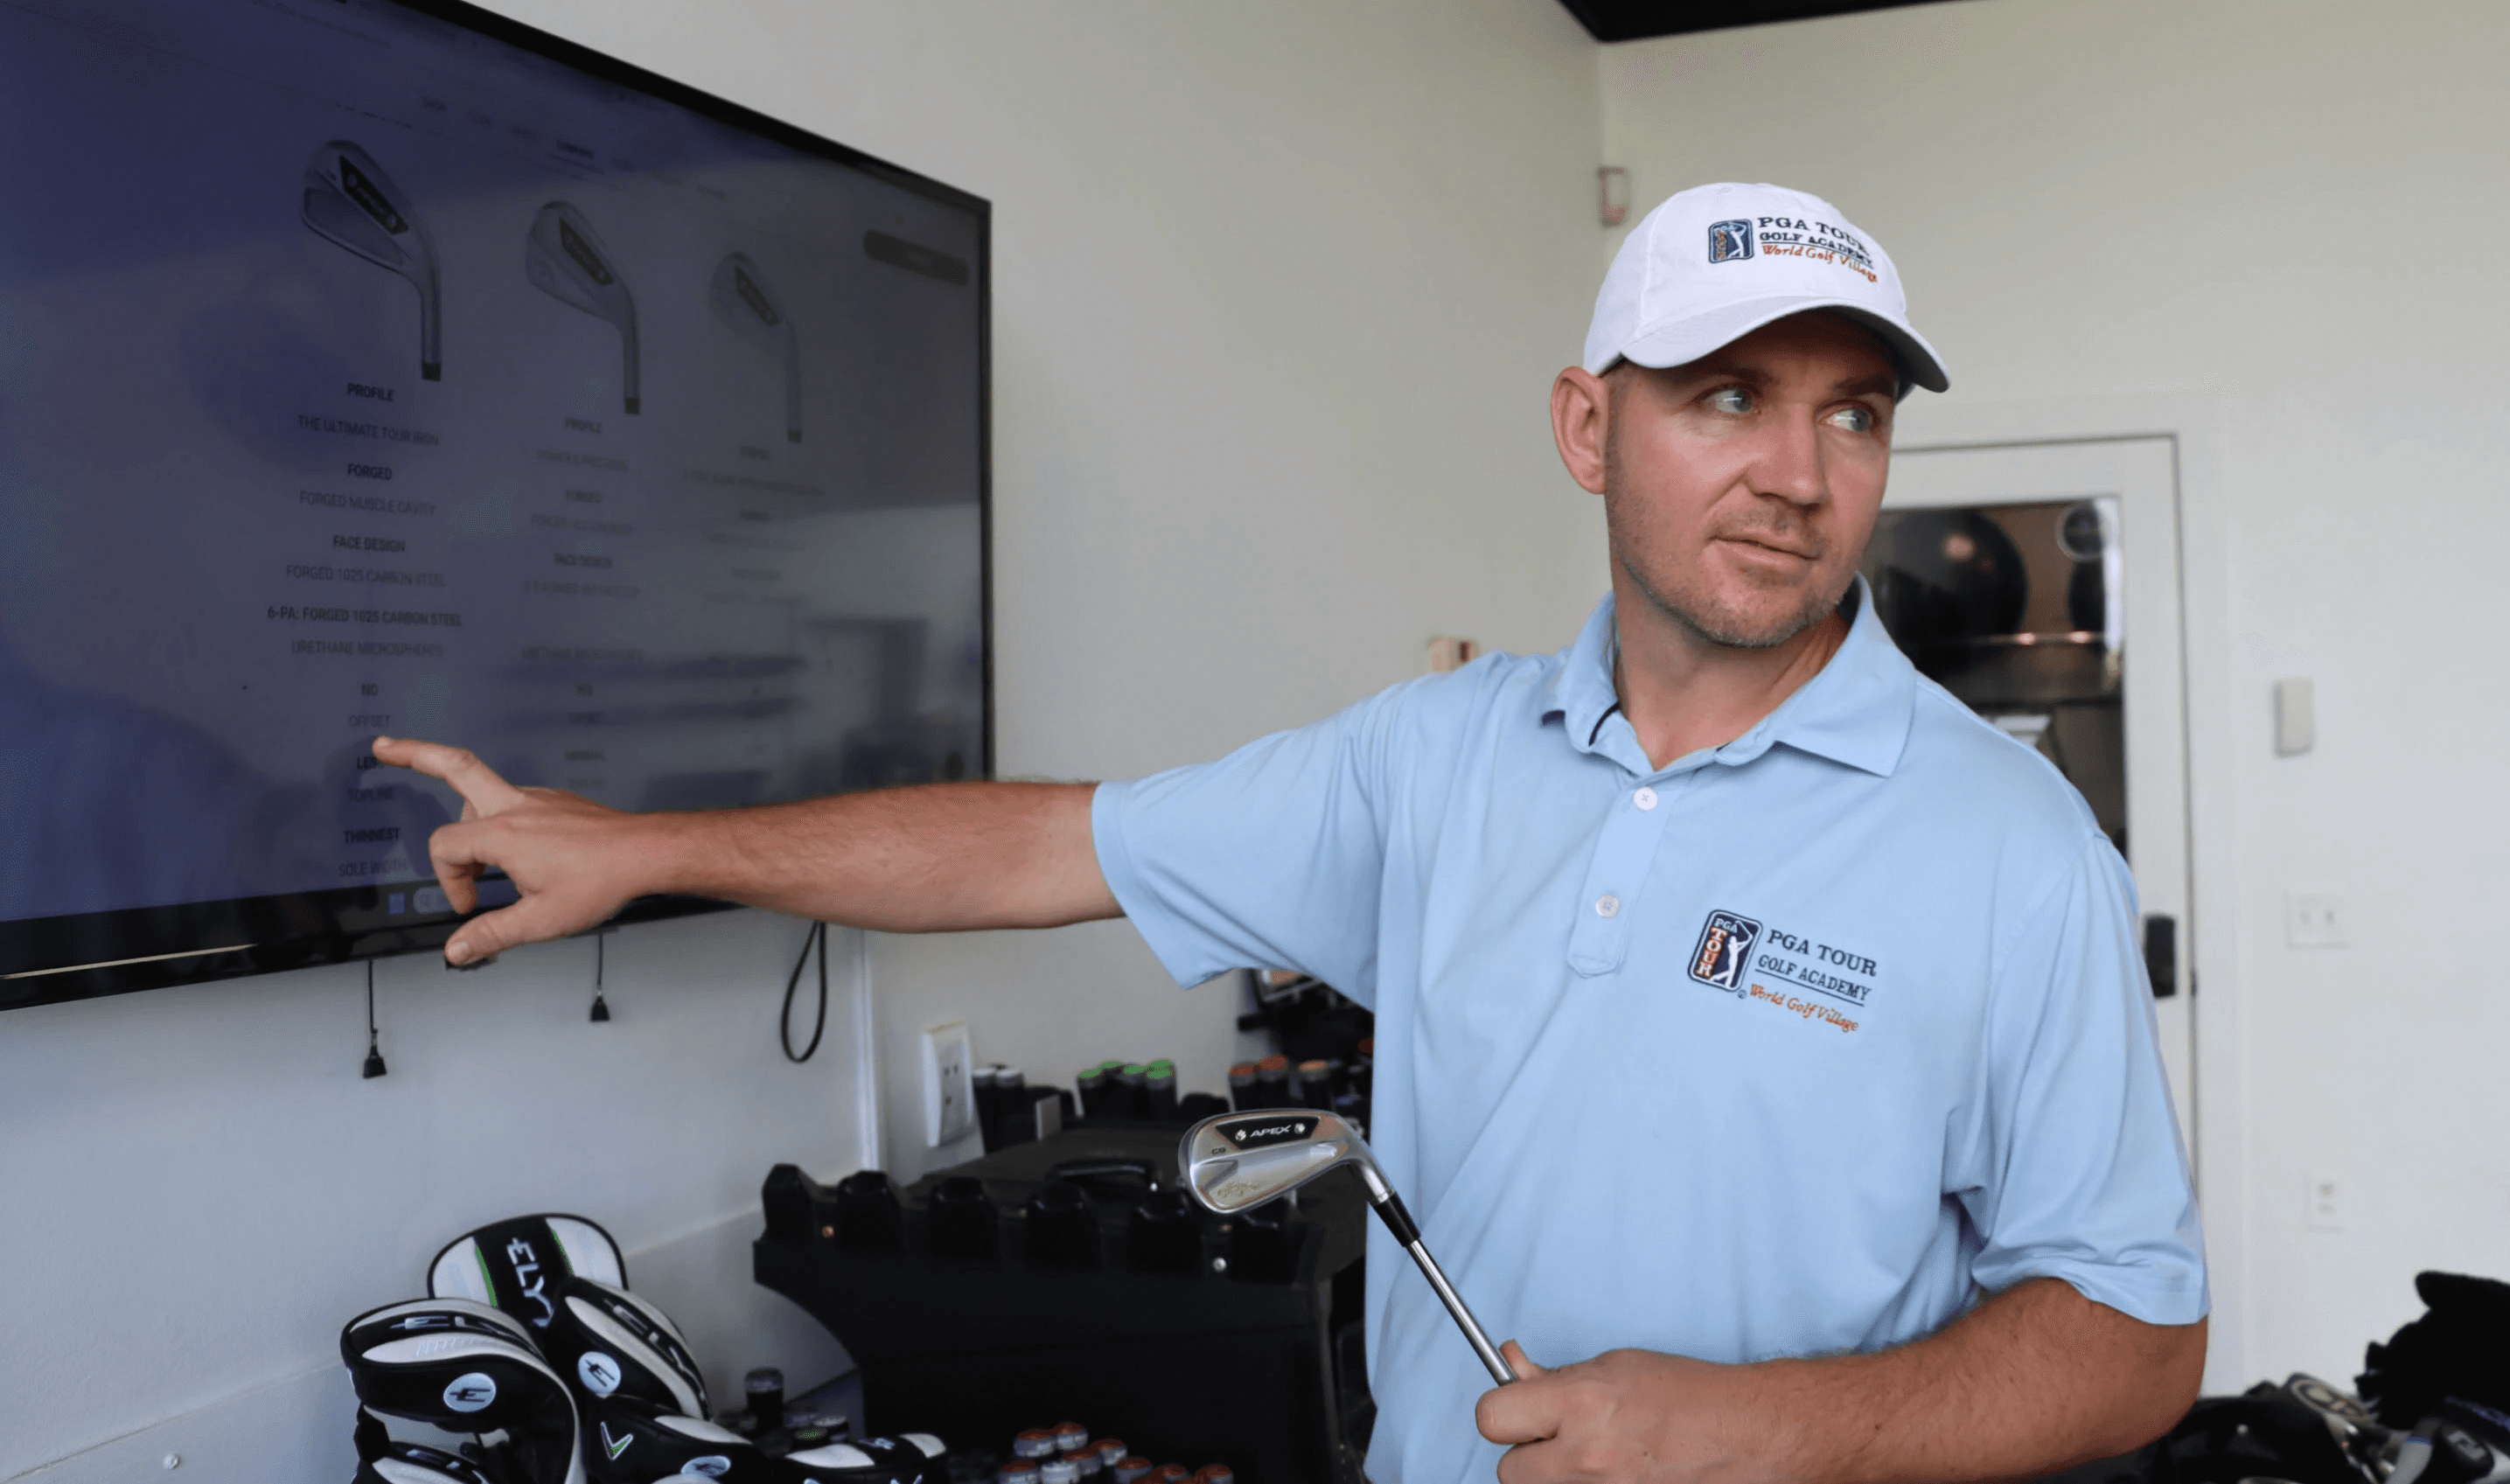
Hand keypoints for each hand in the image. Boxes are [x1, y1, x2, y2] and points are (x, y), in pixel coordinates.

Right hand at [372, 736, 667, 963]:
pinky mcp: (555, 802)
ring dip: (469, 822)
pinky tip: (517, 854)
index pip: (445, 847)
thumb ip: (492, 934)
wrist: (648, 853)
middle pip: (454, 765)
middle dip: (414, 753)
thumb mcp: (541, 920)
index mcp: (505, 833)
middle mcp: (517, 805)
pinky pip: (513, 804)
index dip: (448, 881)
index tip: (469, 905)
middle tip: (384, 747)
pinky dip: (500, 824)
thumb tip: (457, 951)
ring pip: (484, 796)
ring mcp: (538, 799)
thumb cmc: (602, 880)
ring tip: (477, 861)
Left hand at [1477, 1341, 1784, 1483]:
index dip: (1502, 1412)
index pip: (1491, 1417)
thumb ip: (1556, 1377)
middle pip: (1508, 1471)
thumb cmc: (1687, 1393)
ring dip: (1558, 1475)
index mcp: (1581, 1403)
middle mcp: (1587, 1455)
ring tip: (1599, 1454)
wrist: (1747, 1434)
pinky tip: (1619, 1470)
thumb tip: (1511, 1368)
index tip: (1517, 1411)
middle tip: (1558, 1439)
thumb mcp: (1614, 1366)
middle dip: (1528, 1454)